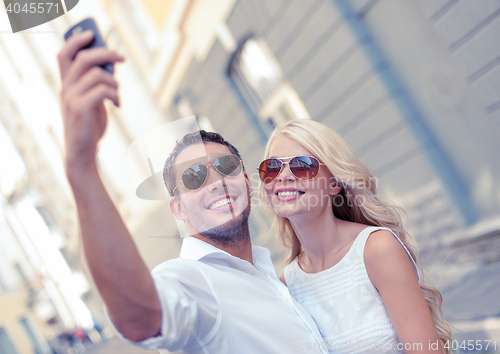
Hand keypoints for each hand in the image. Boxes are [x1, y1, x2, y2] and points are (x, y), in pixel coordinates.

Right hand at [58, 30, 123, 171]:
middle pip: (84, 58)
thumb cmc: (89, 126)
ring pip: (98, 75)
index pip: (64, 54)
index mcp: (66, 85)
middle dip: (105, 54)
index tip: (92, 34)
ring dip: (115, 83)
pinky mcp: (80, 108)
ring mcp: (71, 98)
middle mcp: (65, 88)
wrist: (82, 151)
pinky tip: (118, 105)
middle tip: (121, 59)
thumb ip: (96, 85)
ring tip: (118, 95)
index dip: (76, 41)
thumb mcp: (92, 101)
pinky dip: (115, 95)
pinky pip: (103, 90)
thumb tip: (111, 66)